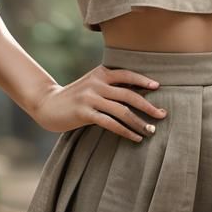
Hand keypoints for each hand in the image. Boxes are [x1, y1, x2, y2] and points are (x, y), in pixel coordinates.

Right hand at [29, 64, 168, 140]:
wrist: (48, 104)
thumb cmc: (76, 96)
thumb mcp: (92, 85)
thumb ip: (110, 86)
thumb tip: (138, 92)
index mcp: (101, 73)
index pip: (127, 75)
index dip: (143, 80)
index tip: (158, 87)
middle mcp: (97, 83)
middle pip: (129, 94)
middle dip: (148, 105)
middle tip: (162, 115)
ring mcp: (90, 98)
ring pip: (122, 111)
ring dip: (139, 122)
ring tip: (151, 131)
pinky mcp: (84, 113)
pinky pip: (110, 123)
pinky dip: (125, 131)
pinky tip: (135, 137)